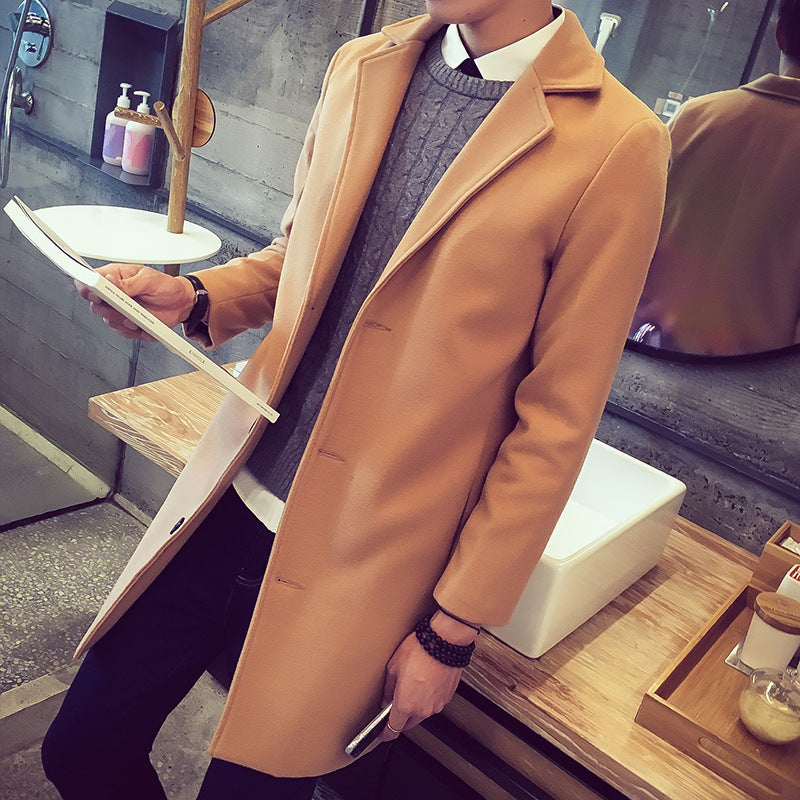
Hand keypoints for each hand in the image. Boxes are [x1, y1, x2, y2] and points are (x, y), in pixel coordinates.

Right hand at [75, 264, 195, 340]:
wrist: (180, 304)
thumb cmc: (166, 287)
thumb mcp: (149, 280)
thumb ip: (129, 283)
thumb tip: (109, 281)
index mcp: (115, 277)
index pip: (90, 281)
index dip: (88, 288)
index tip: (98, 294)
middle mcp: (113, 294)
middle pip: (96, 305)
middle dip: (111, 310)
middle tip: (128, 308)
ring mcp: (119, 310)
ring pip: (108, 321)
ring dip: (125, 321)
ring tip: (141, 316)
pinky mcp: (126, 323)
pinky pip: (122, 331)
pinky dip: (135, 331)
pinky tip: (146, 324)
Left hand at [380, 611, 477, 740]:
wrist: (444, 642)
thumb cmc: (419, 651)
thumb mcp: (393, 667)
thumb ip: (388, 688)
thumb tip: (387, 697)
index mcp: (406, 705)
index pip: (393, 729)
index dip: (386, 733)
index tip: (382, 733)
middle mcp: (422, 709)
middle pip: (408, 722)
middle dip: (401, 716)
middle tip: (396, 700)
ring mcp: (437, 705)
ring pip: (422, 712)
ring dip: (416, 704)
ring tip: (413, 683)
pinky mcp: (447, 697)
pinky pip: (434, 703)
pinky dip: (428, 696)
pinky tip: (425, 680)